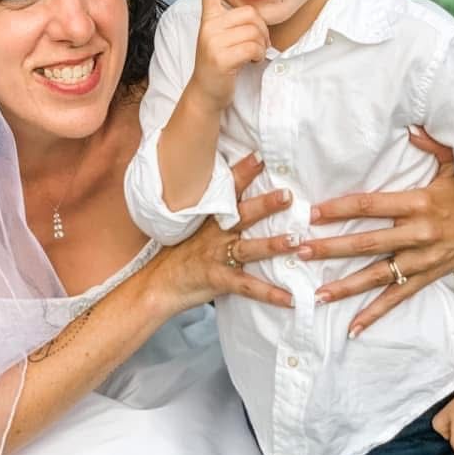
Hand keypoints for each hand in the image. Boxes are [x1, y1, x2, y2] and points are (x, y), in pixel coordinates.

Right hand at [153, 152, 296, 313]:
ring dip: (272, 244)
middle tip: (287, 195)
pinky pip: (248, 287)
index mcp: (212, 217)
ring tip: (294, 240)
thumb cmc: (181, 252)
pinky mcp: (219, 280)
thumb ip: (220, 211)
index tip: (260, 156)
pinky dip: (270, 294)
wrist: (158, 284)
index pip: (229, 190)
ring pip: (249, 249)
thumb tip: (245, 194)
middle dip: (266, 204)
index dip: (243, 172)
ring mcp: (218, 256)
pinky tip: (290, 298)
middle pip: (243, 215)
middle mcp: (216, 233)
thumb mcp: (195, 225)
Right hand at [190, 0, 269, 110]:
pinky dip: (258, 55)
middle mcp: (208, 27)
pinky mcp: (222, 58)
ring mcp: (213, 42)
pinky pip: (252, 47)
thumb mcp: (218, 37)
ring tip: (254, 53)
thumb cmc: (219, 64)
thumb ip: (230, 20)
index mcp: (207, 18)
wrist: (205, 93)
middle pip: (249, 12)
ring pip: (254, 31)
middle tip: (259, 42)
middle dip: (262, 29)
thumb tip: (256, 10)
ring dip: (261, 45)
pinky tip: (252, 61)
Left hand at [296, 128, 453, 335]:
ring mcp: (422, 260)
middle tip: (301, 250)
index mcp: (418, 203)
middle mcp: (418, 234)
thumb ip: (430, 145)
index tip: (313, 213)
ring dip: (346, 286)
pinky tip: (353, 327)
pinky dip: (375, 313)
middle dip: (331, 247)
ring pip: (378, 275)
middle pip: (367, 242)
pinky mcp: (428, 277)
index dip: (340, 209)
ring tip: (317, 294)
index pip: (370, 205)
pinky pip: (398, 297)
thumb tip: (411, 128)